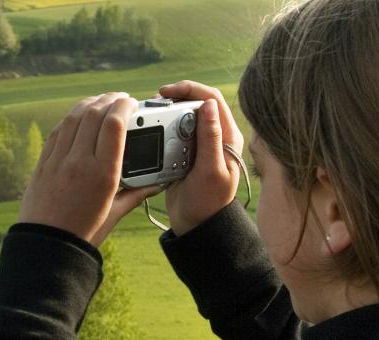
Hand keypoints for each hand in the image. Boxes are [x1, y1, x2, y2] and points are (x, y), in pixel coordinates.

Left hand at [18, 92, 159, 245]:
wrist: (46, 246)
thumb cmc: (83, 234)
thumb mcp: (115, 214)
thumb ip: (137, 193)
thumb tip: (159, 182)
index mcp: (102, 174)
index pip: (114, 124)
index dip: (124, 106)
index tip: (132, 102)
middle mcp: (79, 161)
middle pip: (94, 114)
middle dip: (110, 100)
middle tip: (121, 98)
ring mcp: (57, 160)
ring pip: (73, 117)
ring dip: (90, 103)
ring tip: (102, 101)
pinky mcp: (43, 163)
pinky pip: (58, 131)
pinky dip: (71, 118)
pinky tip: (79, 116)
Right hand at [157, 81, 243, 234]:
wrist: (196, 224)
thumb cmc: (208, 202)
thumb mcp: (210, 169)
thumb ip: (211, 137)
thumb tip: (208, 104)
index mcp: (228, 137)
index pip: (212, 99)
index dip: (190, 89)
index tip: (167, 92)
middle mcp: (215, 136)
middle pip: (196, 103)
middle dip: (175, 97)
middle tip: (154, 101)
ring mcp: (199, 143)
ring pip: (183, 115)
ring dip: (167, 111)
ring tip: (150, 113)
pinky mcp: (185, 152)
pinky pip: (173, 131)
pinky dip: (162, 126)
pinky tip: (151, 128)